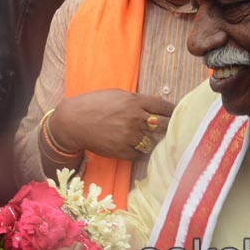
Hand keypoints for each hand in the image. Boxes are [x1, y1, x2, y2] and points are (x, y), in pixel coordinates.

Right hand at [51, 90, 174, 160]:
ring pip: (155, 142)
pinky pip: (142, 154)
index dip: (173, 111)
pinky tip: (137, 146)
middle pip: (165, 125)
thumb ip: (138, 99)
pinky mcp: (123, 151)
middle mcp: (135, 119)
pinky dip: (142, 151)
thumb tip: (158, 101)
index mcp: (135, 102)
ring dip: (155, 140)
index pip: (165, 107)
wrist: (73, 121)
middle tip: (171, 128)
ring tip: (152, 138)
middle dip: (168, 126)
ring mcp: (130, 136)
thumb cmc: (94, 104)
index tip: (176, 114)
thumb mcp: (117, 95)